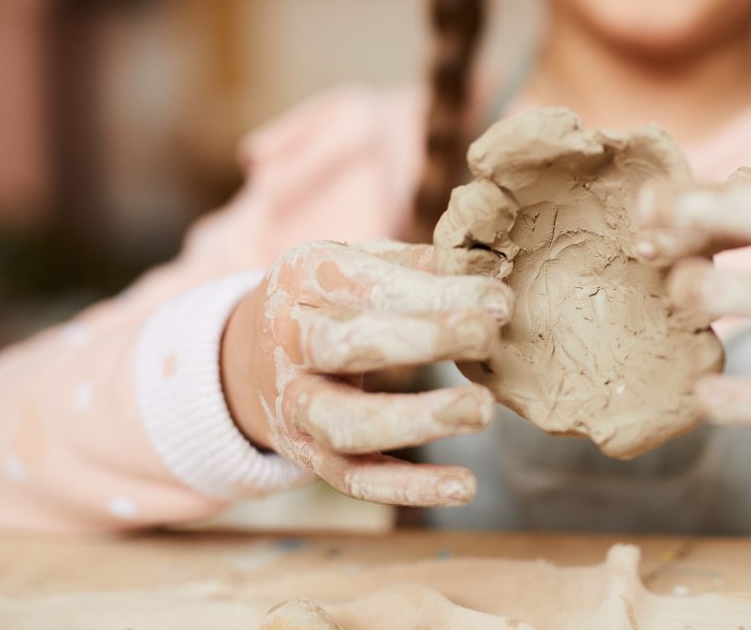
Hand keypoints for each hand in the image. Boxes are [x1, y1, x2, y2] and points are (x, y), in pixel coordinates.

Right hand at [221, 239, 513, 505]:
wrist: (252, 355)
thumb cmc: (334, 298)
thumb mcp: (362, 262)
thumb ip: (421, 268)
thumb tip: (492, 290)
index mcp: (306, 278)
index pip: (370, 285)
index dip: (436, 295)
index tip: (498, 304)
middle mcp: (289, 341)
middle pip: (346, 344)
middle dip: (421, 340)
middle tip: (486, 339)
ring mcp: (294, 405)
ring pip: (346, 423)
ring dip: (417, 420)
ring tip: (482, 409)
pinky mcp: (308, 456)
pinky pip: (355, 479)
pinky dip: (409, 488)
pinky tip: (463, 485)